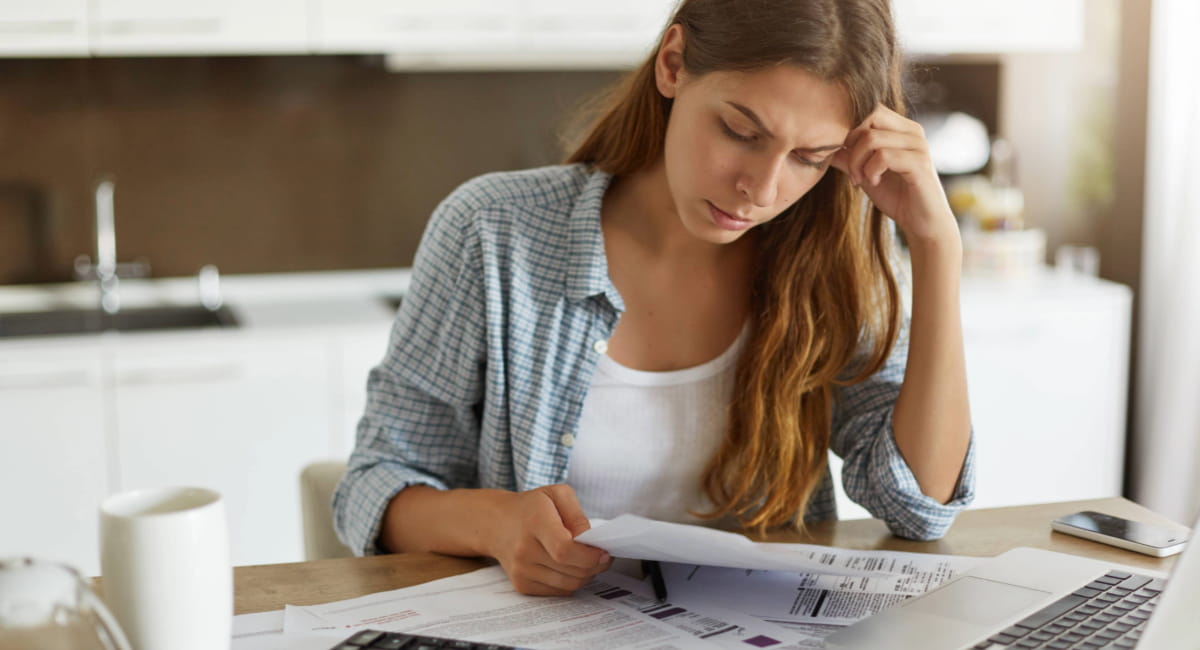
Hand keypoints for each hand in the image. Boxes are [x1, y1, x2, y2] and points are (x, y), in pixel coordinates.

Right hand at [486, 484, 611, 595]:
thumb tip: (590, 542)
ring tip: (588, 561)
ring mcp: (521, 570)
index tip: (605, 552)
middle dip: (595, 566)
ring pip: (568, 584)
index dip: (589, 556)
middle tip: (603, 556)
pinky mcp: (521, 585)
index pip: (564, 550)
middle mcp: (524, 550)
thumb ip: (578, 516)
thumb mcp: (557, 495)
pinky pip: (558, 591)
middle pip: (571, 570)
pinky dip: (571, 582)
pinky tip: (571, 567)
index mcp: (534, 522)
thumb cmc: (531, 507)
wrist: (496, 523)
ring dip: (586, 576)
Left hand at [830, 105, 958, 244]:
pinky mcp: (920, 163)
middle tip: (850, 169)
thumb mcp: (864, 173)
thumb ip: (846, 157)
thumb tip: (820, 145)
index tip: (841, 155)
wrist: (922, 222)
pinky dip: (871, 171)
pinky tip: (873, 182)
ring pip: (871, 139)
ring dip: (857, 163)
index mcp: (900, 127)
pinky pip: (883, 156)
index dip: (847, 129)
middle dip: (850, 143)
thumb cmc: (895, 196)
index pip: (867, 109)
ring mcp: (918, 145)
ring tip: (860, 180)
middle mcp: (911, 130)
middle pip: (868, 116)